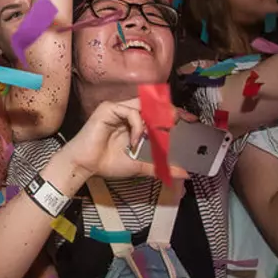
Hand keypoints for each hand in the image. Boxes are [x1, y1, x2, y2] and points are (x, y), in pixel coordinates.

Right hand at [69, 99, 189, 179]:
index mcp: (136, 122)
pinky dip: (137, 126)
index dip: (175, 113)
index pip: (159, 112)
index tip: (191, 120)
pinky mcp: (109, 108)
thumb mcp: (141, 165)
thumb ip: (162, 166)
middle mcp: (128, 112)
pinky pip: (130, 112)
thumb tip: (186, 173)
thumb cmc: (108, 163)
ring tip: (157, 135)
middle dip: (170, 111)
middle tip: (181, 122)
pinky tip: (134, 140)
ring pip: (144, 105)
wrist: (85, 165)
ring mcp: (118, 108)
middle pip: (154, 104)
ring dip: (154, 120)